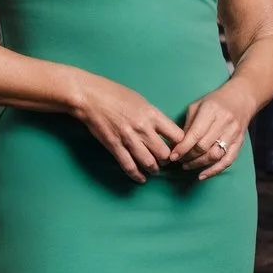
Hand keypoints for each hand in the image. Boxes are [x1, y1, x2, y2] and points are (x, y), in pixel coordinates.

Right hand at [67, 71, 184, 182]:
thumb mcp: (140, 100)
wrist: (90, 97)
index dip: (181, 145)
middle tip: (165, 161)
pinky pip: (129, 166)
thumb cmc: (115, 94)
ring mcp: (128, 139)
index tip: (179, 149)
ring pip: (149, 163)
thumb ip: (153, 116)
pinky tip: (141, 178)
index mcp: (152, 114)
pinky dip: (137, 175)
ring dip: (154, 169)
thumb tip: (163, 130)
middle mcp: (143, 128)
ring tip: (154, 170)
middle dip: (167, 160)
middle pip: (165, 153)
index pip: (177, 135)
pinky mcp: (115, 147)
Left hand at [168, 83, 251, 180]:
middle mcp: (224, 122)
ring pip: (215, 155)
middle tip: (180, 160)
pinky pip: (227, 161)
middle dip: (189, 156)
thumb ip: (188, 124)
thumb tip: (178, 144)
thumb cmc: (215, 102)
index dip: (183, 148)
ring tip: (188, 166)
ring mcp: (233, 133)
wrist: (241, 99)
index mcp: (211, 110)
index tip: (173, 156)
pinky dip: (214, 170)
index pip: (195, 134)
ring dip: (199, 164)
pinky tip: (202, 175)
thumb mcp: (197, 106)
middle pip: (204, 146)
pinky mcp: (239, 142)